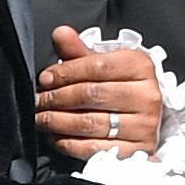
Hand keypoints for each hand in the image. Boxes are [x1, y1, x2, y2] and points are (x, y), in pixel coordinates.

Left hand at [37, 26, 165, 159]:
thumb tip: (60, 33)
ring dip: (56, 121)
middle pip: (91, 95)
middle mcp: (147, 95)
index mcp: (141, 66)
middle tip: (37, 100)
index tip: (44, 79)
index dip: (65, 72)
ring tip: (40, 118)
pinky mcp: (136, 151)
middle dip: (56, 98)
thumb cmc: (120, 88)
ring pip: (88, 122)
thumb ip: (80, 52)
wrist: (145, 121)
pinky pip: (92, 148)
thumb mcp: (105, 65)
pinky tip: (54, 137)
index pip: (96, 66)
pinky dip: (67, 143)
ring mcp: (144, 125)